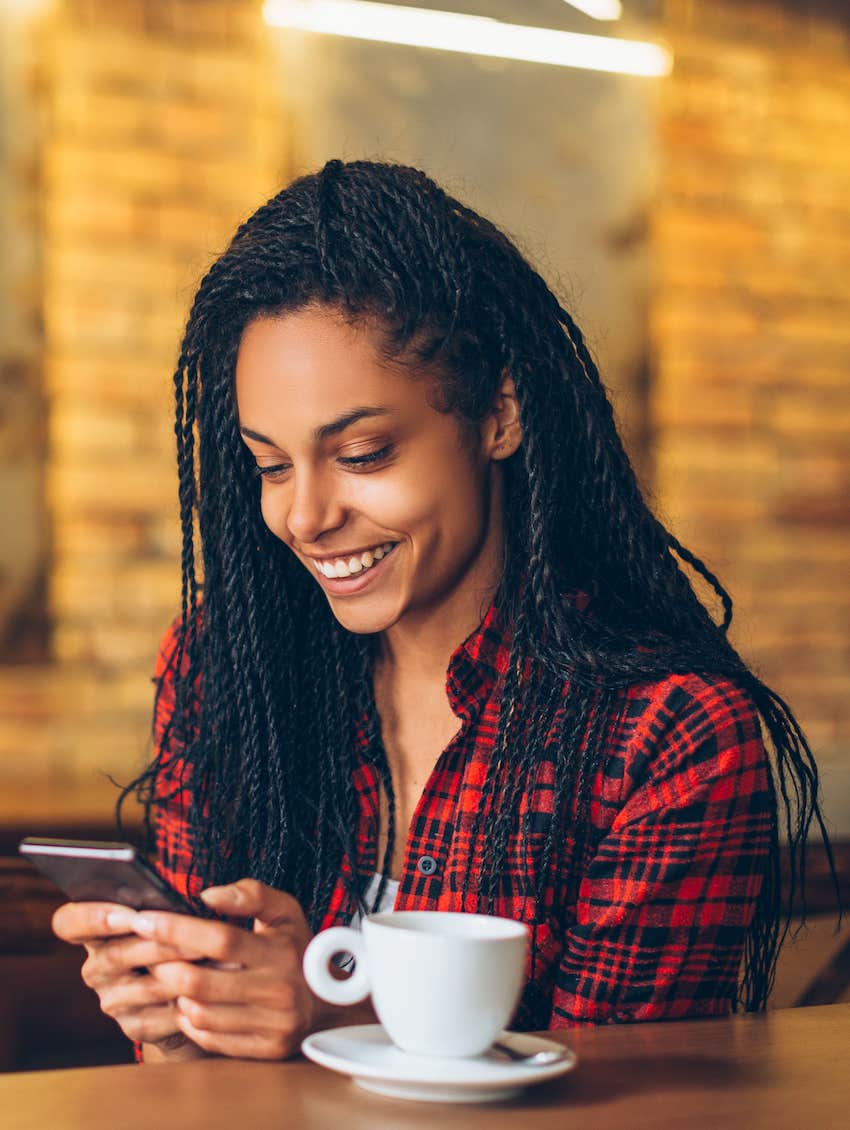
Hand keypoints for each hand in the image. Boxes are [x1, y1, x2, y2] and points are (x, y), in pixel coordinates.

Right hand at [51, 901, 207, 1054]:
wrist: (189, 992)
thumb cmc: (181, 938)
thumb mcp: (176, 914)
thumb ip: (177, 903)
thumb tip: (204, 897)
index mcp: (97, 931)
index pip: (68, 923)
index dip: (92, 918)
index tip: (131, 915)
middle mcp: (96, 967)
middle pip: (115, 955)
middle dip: (159, 945)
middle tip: (195, 939)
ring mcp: (112, 1000)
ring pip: (144, 987)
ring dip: (180, 974)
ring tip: (212, 961)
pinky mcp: (134, 1027)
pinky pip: (160, 1016)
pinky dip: (188, 1003)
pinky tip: (210, 991)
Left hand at [129, 879, 372, 1059]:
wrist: (331, 1001)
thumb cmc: (297, 949)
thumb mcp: (285, 912)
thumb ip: (250, 895)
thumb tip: (208, 895)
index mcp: (279, 951)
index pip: (220, 938)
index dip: (178, 928)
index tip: (145, 919)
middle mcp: (277, 990)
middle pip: (200, 982)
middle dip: (164, 966)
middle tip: (148, 953)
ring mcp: (271, 1024)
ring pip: (199, 1013)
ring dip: (174, 994)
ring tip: (170, 976)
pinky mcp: (263, 1050)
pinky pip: (208, 1037)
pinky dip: (189, 1018)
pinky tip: (188, 1001)